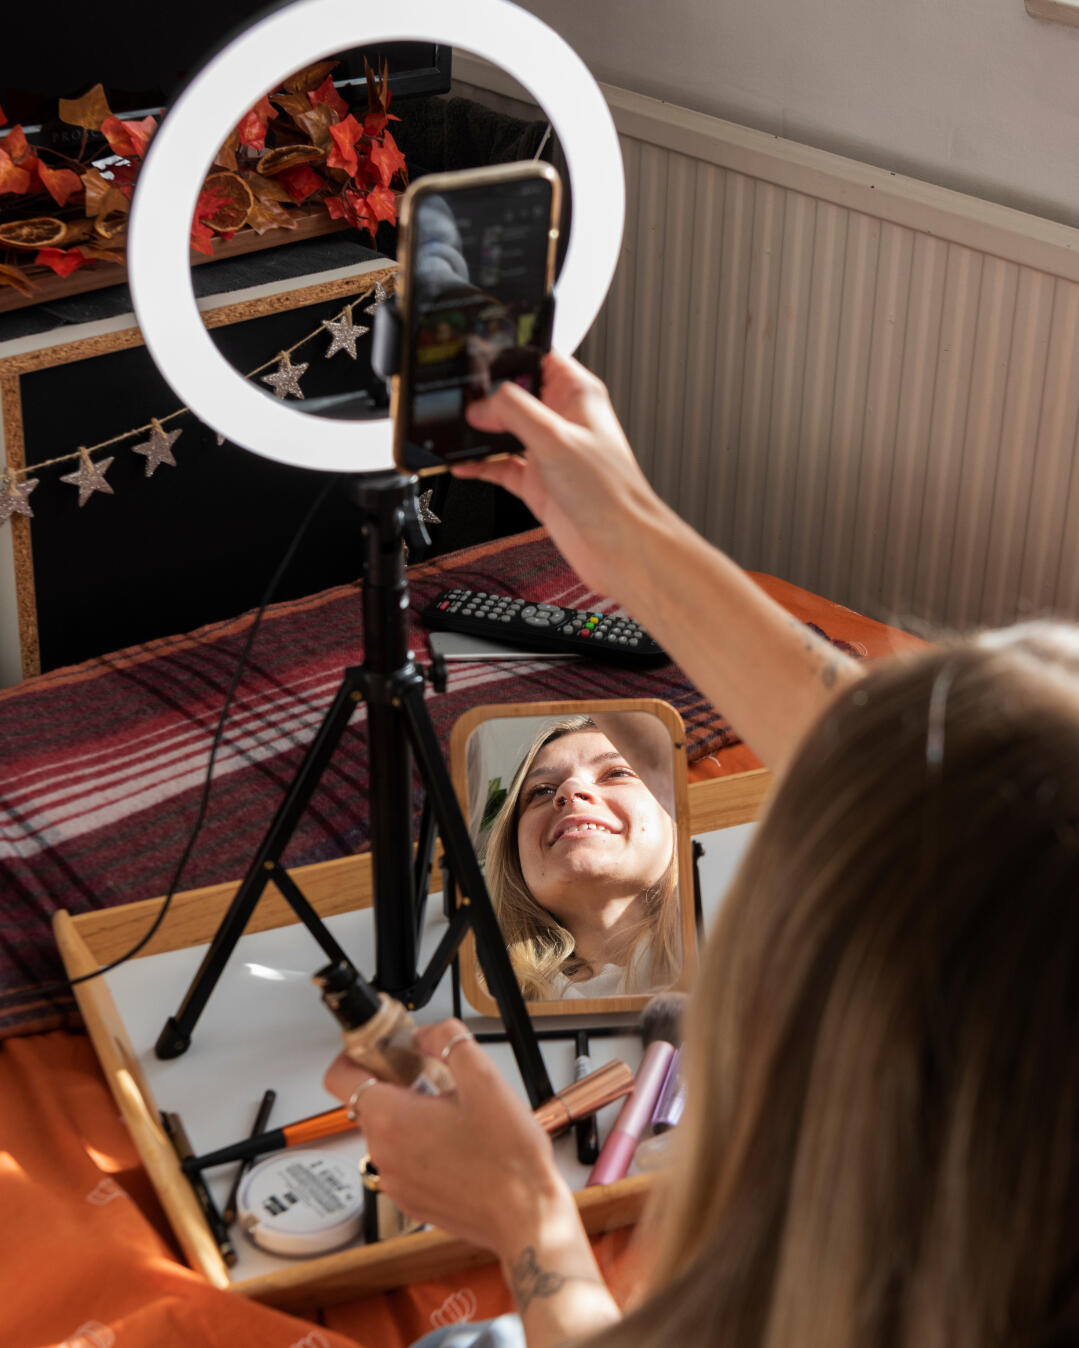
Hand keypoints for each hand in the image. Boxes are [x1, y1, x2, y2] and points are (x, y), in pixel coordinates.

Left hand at [324, 1019, 575, 1257]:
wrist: (526, 1216)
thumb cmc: (507, 1157)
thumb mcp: (484, 1078)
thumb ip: (448, 1040)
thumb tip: (428, 1034)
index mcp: (392, 1120)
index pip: (340, 1078)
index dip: (354, 1054)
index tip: (378, 1048)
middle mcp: (384, 1155)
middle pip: (369, 1104)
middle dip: (396, 1084)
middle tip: (434, 1079)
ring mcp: (396, 1183)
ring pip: (388, 1133)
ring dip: (410, 1116)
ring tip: (453, 1115)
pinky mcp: (411, 1201)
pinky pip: (402, 1161)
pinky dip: (419, 1146)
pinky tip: (456, 1144)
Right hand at [454, 351, 668, 605]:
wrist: (620, 547)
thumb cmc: (610, 493)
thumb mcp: (555, 438)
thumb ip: (514, 412)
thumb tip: (481, 402)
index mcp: (576, 395)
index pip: (539, 357)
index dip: (510, 353)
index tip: (479, 357)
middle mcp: (561, 420)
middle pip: (514, 395)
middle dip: (485, 396)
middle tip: (459, 400)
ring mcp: (548, 453)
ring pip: (503, 432)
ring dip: (479, 434)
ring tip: (453, 433)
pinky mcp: (537, 482)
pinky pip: (500, 466)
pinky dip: (479, 466)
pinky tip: (461, 464)